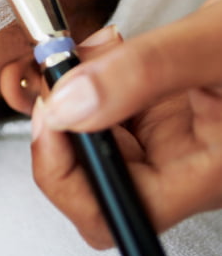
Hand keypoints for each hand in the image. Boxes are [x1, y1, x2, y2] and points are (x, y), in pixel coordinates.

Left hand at [30, 0, 221, 248]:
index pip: (118, 211)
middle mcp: (183, 164)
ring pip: (90, 137)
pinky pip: (101, 104)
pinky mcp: (157, 108)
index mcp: (208, 173)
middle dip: (59, 125)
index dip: (68, 175)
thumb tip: (69, 104)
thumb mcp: (214, 44)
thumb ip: (146, 73)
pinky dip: (84, 75)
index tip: (50, 114)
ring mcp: (167, 137)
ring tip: (80, 51)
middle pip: (93, 179)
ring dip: (67, 93)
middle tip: (54, 74)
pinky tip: (101, 48)